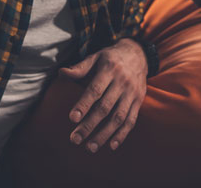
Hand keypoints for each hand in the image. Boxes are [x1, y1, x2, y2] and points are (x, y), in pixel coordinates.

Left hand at [59, 38, 146, 152]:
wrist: (138, 54)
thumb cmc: (111, 57)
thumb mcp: (96, 56)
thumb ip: (80, 67)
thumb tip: (62, 73)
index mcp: (109, 70)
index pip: (95, 90)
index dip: (83, 105)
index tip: (72, 119)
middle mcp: (122, 82)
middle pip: (105, 107)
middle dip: (89, 125)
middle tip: (75, 139)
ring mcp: (132, 93)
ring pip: (118, 117)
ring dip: (104, 134)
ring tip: (90, 147)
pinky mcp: (139, 102)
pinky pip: (131, 120)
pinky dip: (122, 135)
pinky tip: (111, 146)